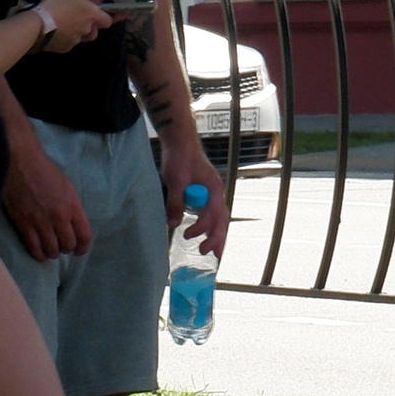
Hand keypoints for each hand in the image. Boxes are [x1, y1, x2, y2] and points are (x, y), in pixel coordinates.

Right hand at [4, 124, 92, 259]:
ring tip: (49, 250)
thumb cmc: (44, 170)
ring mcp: (41, 222)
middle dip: (66, 249)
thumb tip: (72, 224)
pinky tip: (39, 253)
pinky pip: (34, 248)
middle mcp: (59, 217)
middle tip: (61, 246)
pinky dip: (38, 254)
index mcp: (72, 206)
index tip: (79, 251)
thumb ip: (71, 206)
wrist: (21, 162)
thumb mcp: (67, 187)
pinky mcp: (24, 224)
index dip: (83, 248)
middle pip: (68, 245)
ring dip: (52, 253)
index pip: (84, 236)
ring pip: (51, 250)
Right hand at [31, 0, 113, 53]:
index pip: (108, 21)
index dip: (106, 17)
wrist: (38, 24)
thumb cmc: (59, 3)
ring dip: (78, 32)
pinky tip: (56, 31)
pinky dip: (65, 38)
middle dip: (90, 25)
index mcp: (93, 16)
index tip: (100, 12)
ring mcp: (75, 41)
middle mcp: (87, 31)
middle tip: (77, 16)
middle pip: (94, 31)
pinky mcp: (63, 48)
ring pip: (81, 37)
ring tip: (66, 24)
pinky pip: (68, 43)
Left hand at [162, 134, 230, 255]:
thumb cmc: (180, 156)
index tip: (187, 235)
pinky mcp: (201, 192)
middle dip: (217, 238)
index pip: (214, 215)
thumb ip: (176, 202)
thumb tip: (173, 224)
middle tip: (211, 255)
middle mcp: (215, 192)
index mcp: (214, 189)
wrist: (179, 140)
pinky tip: (199, 232)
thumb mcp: (176, 180)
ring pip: (216, 217)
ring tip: (208, 249)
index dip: (202, 228)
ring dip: (213, 233)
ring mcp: (209, 192)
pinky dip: (206, 224)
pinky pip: (207, 212)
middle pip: (221, 220)